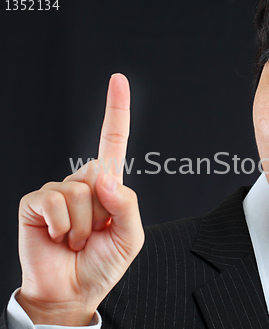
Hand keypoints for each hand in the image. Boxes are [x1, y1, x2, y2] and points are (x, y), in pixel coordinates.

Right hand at [17, 74, 144, 325]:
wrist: (71, 291)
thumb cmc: (102, 263)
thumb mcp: (130, 237)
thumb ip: (126, 204)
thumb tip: (103, 175)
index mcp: (107, 187)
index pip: (113, 143)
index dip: (116, 111)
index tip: (118, 79)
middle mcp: (82, 182)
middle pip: (101, 176)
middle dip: (103, 213)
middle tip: (93, 235)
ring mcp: (58, 190)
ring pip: (80, 193)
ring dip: (82, 226)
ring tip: (74, 240)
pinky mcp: (36, 201)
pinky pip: (55, 202)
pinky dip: (62, 226)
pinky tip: (58, 237)